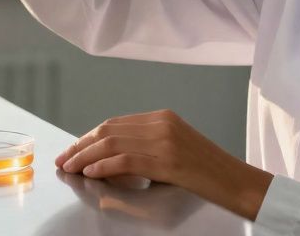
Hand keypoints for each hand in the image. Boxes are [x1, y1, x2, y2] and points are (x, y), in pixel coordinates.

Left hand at [55, 109, 274, 220]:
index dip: (88, 137)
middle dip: (80, 145)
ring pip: (112, 143)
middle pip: (109, 130)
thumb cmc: (208, 172)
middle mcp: (161, 123)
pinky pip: (126, 160)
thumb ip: (146, 148)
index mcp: (162, 117)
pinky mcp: (168, 160)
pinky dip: (104, 166)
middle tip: (62, 159)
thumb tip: (108, 160)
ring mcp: (165, 140)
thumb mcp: (175, 151)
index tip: (72, 149)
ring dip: (85, 157)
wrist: (237, 181)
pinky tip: (91, 173)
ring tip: (70, 168)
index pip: (115, 123)